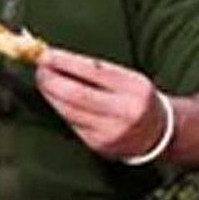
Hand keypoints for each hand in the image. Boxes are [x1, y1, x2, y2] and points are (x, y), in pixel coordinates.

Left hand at [36, 48, 168, 159]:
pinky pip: (72, 124)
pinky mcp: (99, 145)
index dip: (65, 62)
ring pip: (69, 111)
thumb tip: (61, 59)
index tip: (46, 54)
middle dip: (52, 80)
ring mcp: (110, 131)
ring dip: (51, 95)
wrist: (158, 134)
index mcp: (135, 87)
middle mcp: (124, 110)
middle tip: (40, 68)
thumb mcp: (129, 79)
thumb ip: (99, 71)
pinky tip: (55, 100)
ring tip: (44, 81)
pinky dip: (61, 110)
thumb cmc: (138, 98)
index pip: (93, 71)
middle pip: (76, 94)